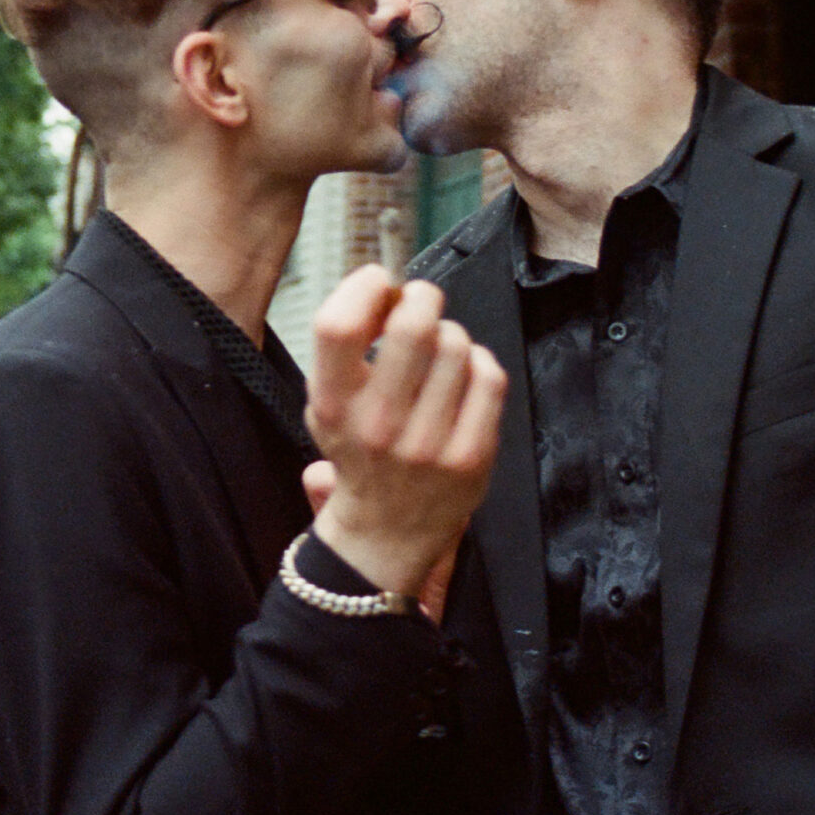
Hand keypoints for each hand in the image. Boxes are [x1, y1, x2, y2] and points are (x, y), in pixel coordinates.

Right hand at [304, 266, 504, 598]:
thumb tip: (387, 286)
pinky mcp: (471, 457)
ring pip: (456, 345)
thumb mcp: (326, 403)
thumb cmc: (360, 449)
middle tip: (420, 303)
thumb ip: (344, 347)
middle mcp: (376, 426)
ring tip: (440, 354)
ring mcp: (427, 444)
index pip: (338, 325)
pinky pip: (488, 377)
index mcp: (332, 406)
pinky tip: (464, 376)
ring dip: (451, 336)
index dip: (364, 287)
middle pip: (411, 325)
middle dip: (421, 298)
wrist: (386, 530)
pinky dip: (479, 364)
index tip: (379, 283)